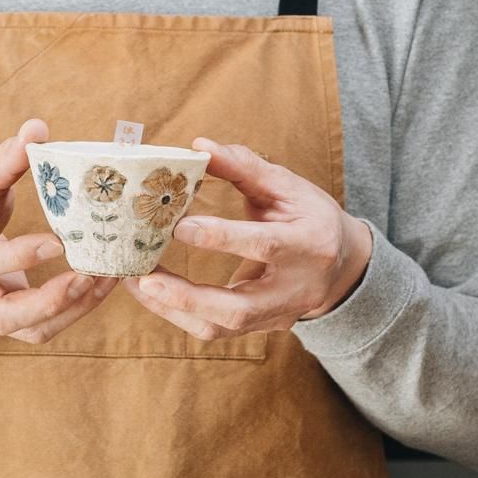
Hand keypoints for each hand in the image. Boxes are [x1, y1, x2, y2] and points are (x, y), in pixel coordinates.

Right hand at [0, 117, 116, 342]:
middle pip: (0, 314)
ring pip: (24, 329)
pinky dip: (70, 314)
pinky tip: (97, 288)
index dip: (16, 257)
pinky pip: (36, 330)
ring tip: (104, 281)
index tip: (58, 243)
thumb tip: (38, 128)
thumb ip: (4, 159)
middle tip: (88, 276)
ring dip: (69, 311)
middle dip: (49, 301)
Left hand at [122, 138, 371, 339]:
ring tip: (136, 284)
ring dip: (175, 309)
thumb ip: (245, 167)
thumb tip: (199, 146)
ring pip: (223, 327)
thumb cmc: (309, 218)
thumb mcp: (287, 186)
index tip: (179, 227)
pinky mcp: (262, 328)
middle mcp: (296, 289)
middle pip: (239, 309)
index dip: (222, 237)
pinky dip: (180, 313)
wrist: (341, 266)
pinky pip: (216, 330)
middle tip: (145, 279)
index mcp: (309, 244)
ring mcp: (279, 315)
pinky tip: (152, 293)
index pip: (264, 245)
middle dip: (188, 296)